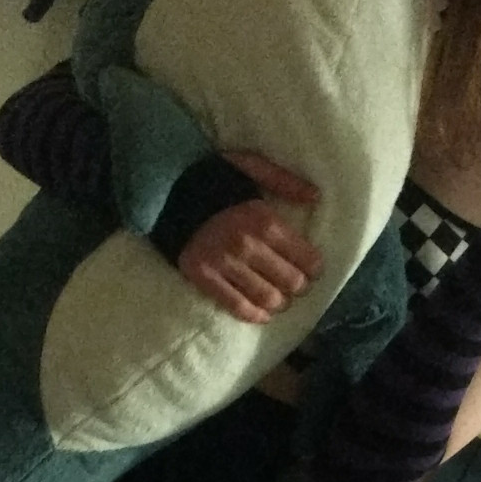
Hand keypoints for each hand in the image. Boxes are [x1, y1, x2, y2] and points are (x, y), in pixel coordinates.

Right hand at [178, 151, 323, 323]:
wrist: (164, 188)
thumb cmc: (213, 175)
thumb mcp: (251, 166)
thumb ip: (285, 181)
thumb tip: (316, 197)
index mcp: (264, 220)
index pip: (306, 258)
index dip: (315, 268)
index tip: (313, 269)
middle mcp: (247, 246)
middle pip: (291, 282)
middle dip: (300, 287)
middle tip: (298, 286)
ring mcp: (224, 264)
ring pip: (267, 298)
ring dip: (280, 303)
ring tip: (281, 300)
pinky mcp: (203, 277)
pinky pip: (236, 306)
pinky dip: (255, 315)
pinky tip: (263, 314)